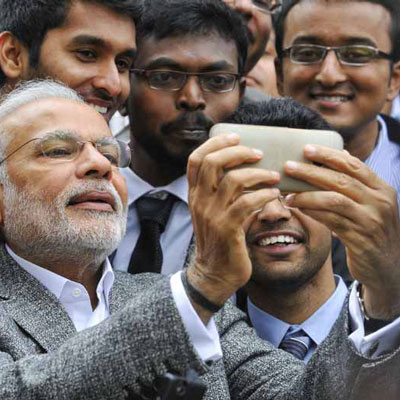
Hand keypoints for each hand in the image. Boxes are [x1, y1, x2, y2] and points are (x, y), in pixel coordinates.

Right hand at [186, 134, 279, 316]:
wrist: (215, 274)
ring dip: (258, 174)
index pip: (195, 159)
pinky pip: (247, 204)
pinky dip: (264, 195)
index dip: (215, 143)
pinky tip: (274, 196)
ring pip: (233, 180)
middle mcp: (200, 201)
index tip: (236, 137)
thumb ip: (224, 191)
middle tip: (259, 153)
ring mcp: (212, 215)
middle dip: (238, 152)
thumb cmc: (221, 240)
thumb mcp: (215, 211)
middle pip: (212, 163)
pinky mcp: (227, 229)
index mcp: (195, 194)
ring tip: (274, 177)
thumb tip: (248, 167)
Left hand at [283, 145, 399, 318]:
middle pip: (341, 180)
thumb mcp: (370, 204)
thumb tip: (342, 154)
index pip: (354, 165)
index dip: (329, 155)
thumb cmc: (372, 230)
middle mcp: (380, 202)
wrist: (388, 267)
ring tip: (287, 193)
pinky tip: (297, 208)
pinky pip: (331, 221)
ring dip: (307, 195)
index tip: (305, 148)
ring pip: (334, 200)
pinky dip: (312, 212)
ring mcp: (372, 220)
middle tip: (288, 166)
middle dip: (312, 172)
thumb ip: (357, 182)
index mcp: (382, 189)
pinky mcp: (361, 239)